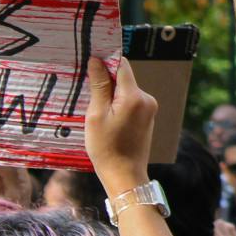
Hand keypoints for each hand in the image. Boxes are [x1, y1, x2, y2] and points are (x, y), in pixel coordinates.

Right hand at [84, 55, 155, 196]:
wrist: (124, 176)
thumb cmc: (106, 148)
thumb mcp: (96, 115)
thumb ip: (99, 86)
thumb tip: (97, 60)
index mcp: (134, 96)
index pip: (121, 65)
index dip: (105, 60)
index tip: (89, 60)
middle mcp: (146, 99)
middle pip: (124, 78)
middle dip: (105, 81)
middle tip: (86, 90)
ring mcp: (149, 108)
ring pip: (126, 90)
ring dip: (110, 95)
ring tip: (95, 110)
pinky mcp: (148, 117)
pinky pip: (131, 102)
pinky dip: (118, 104)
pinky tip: (106, 118)